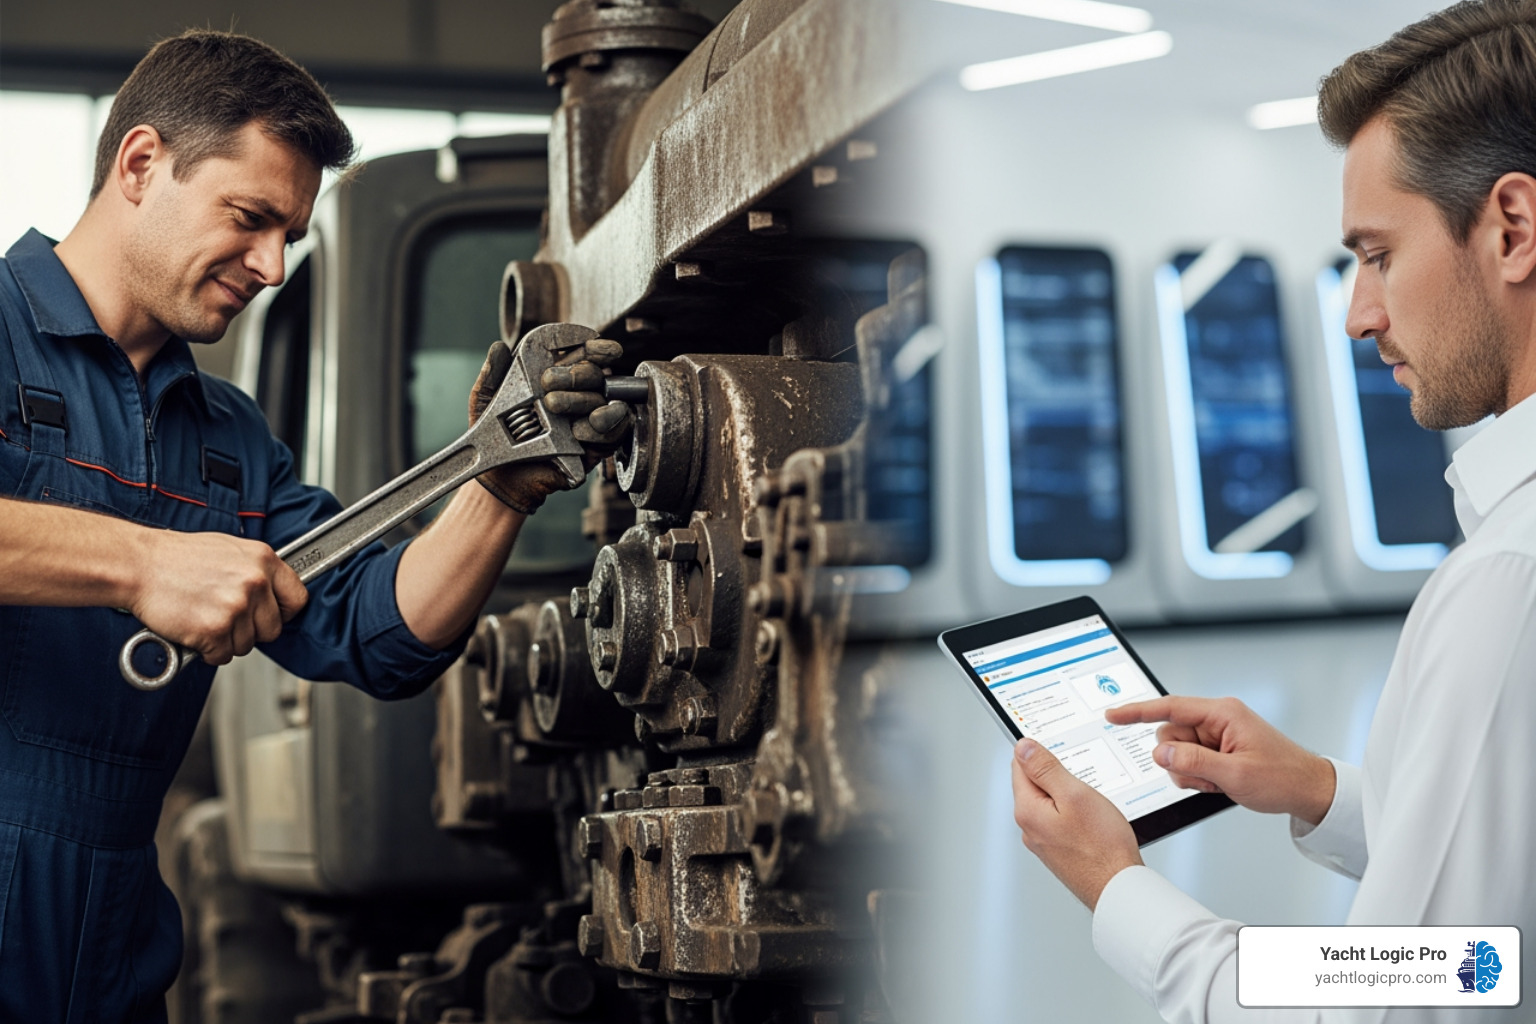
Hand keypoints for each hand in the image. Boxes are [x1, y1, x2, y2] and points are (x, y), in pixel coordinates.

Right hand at [130, 530, 307, 664]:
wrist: (140, 564)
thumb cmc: (178, 557)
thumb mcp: (231, 550)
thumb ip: (256, 571)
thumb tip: (272, 593)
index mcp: (264, 560)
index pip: (297, 599)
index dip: (283, 613)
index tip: (271, 616)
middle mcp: (255, 583)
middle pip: (272, 629)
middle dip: (250, 630)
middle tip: (225, 618)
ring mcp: (236, 607)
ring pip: (246, 645)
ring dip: (226, 640)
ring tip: (203, 617)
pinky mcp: (215, 630)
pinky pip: (222, 656)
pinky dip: (207, 650)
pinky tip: (193, 629)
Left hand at [469, 337, 631, 513]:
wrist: (498, 479)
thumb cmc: (494, 438)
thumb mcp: (485, 402)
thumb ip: (492, 374)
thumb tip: (498, 347)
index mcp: (556, 380)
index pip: (582, 356)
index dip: (592, 346)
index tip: (591, 341)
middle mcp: (576, 398)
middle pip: (595, 375)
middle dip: (577, 374)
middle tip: (549, 382)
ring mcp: (586, 423)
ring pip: (604, 403)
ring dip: (583, 400)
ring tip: (555, 406)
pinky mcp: (593, 450)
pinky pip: (611, 436)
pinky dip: (602, 429)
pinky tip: (582, 427)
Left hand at [1011, 738, 1142, 909]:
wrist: (1119, 888)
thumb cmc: (1102, 847)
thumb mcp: (1074, 794)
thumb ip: (1045, 768)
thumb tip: (1023, 747)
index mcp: (1027, 810)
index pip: (1019, 765)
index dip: (1040, 752)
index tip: (1061, 752)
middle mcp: (1029, 827)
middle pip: (1034, 783)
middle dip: (1056, 775)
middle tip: (1083, 782)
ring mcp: (1043, 841)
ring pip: (1049, 802)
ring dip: (1067, 795)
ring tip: (1092, 805)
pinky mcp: (1058, 850)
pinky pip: (1060, 820)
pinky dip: (1074, 813)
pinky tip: (1093, 820)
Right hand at [1106, 697, 1335, 824]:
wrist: (1308, 791)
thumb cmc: (1283, 778)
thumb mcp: (1234, 775)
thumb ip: (1192, 762)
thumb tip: (1160, 752)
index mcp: (1222, 713)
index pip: (1169, 708)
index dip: (1137, 712)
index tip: (1113, 715)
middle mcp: (1217, 719)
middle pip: (1169, 735)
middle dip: (1179, 760)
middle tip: (1206, 777)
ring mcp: (1217, 735)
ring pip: (1176, 752)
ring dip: (1190, 772)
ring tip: (1218, 782)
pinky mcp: (1218, 749)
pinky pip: (1189, 761)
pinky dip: (1198, 777)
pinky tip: (1219, 784)